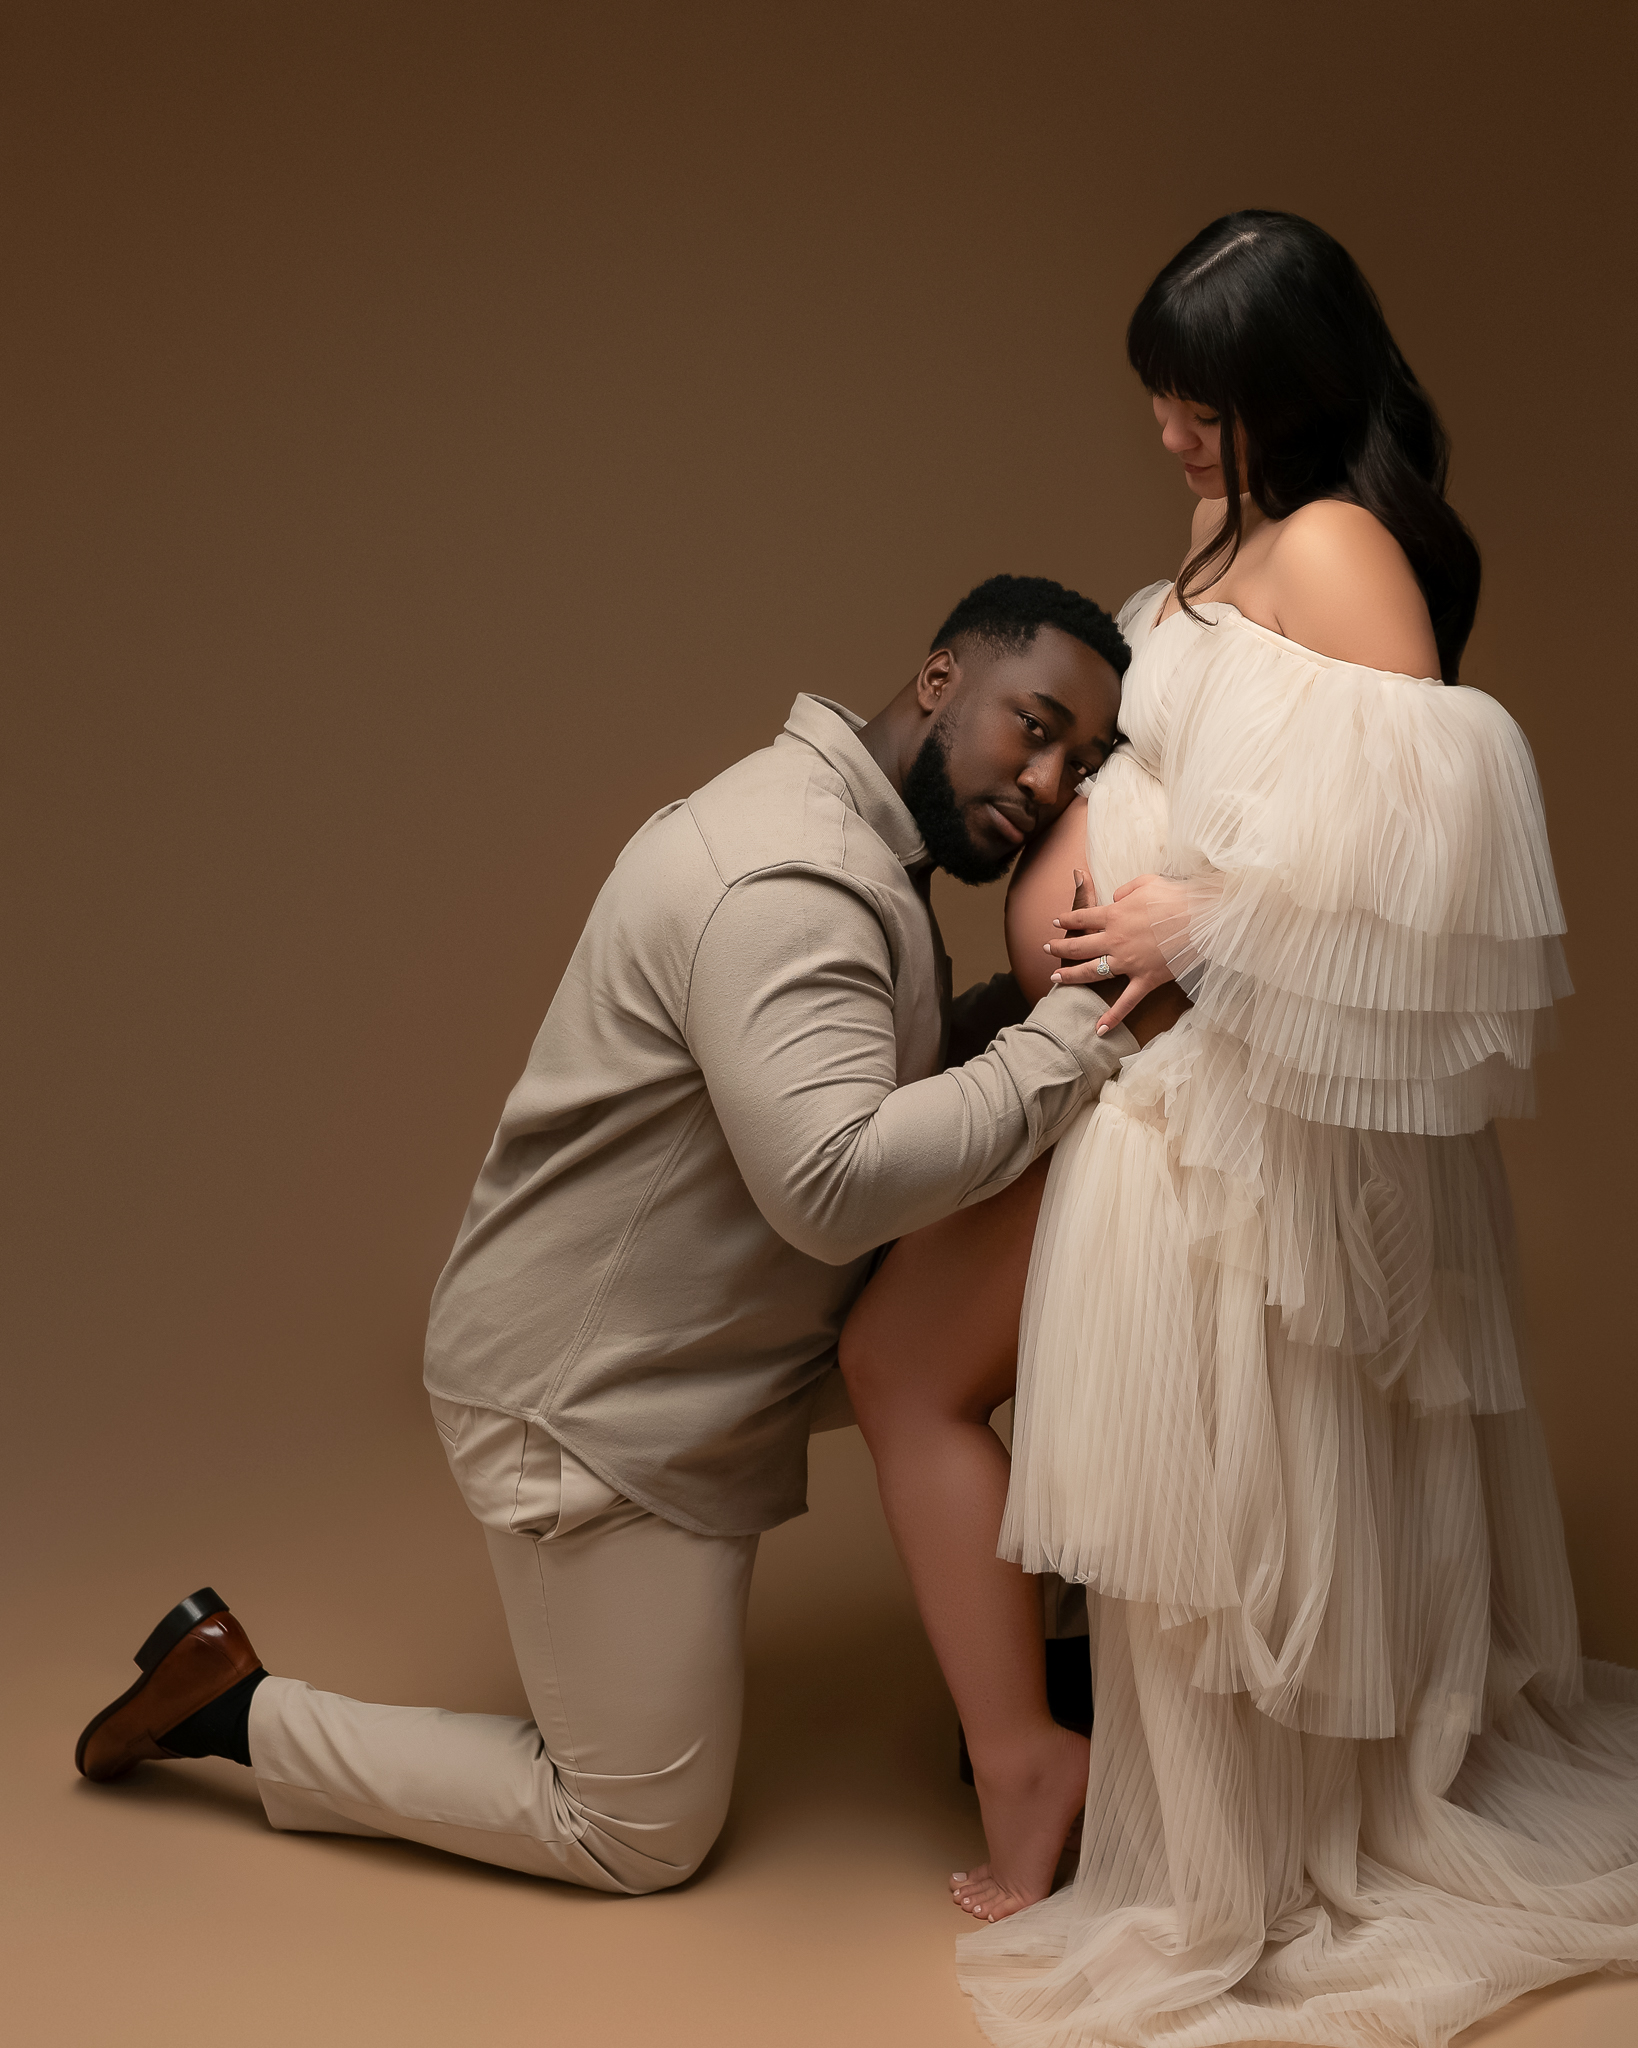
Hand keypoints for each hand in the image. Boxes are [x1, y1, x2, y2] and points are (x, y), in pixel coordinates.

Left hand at [1044, 871, 1189, 1035]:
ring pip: (1092, 972)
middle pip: (1078, 945)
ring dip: (1071, 976)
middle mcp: (1115, 939)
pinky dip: (1112, 1017)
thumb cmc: (1177, 896)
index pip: (1082, 917)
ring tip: (1055, 979)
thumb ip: (1126, 890)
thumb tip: (1115, 897)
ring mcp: (1128, 962)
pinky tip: (1098, 1030)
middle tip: (1045, 949)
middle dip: (1059, 947)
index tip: (1054, 922)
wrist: (1202, 918)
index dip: (1066, 919)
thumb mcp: (1148, 882)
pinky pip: (1126, 1002)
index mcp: (1115, 915)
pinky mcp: (1145, 979)